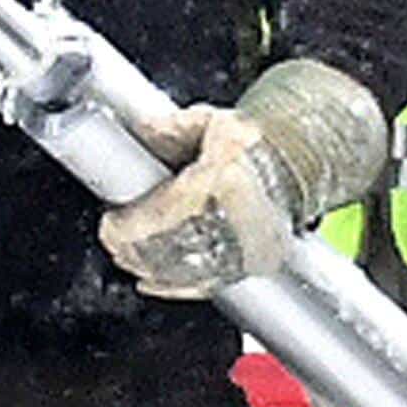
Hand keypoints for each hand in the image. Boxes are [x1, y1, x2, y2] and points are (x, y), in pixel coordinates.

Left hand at [97, 105, 298, 298]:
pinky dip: (174, 286)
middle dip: (132, 248)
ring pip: (185, 270)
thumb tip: (143, 128)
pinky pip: (207, 284)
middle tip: (113, 239)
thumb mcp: (211, 120)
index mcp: (222, 176)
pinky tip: (151, 280)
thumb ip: (172, 126)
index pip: (164, 211)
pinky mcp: (253, 263)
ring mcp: (248, 244)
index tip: (110, 221)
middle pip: (170, 245)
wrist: (296, 165)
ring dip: (148, 267)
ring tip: (127, 256)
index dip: (129, 225)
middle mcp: (237, 215)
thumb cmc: (252, 144)